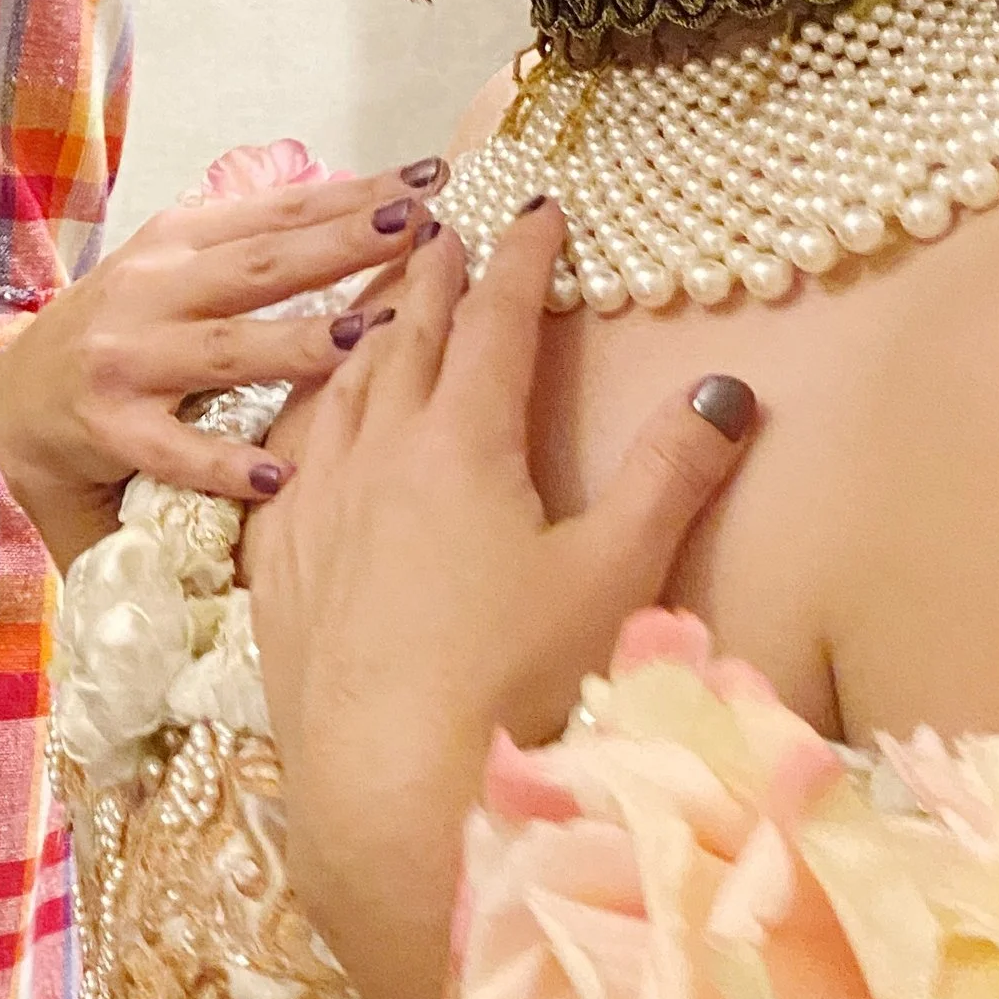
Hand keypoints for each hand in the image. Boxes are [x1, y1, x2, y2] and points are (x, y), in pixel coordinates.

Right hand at [0, 158, 447, 567]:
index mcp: (178, 242)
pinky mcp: (108, 427)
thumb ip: (253, 241)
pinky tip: (276, 475)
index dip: (353, 194)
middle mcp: (151, 289)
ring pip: (224, 348)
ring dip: (297, 342)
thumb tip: (365, 205)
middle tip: (415, 228)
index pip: (279, 212)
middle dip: (341, 243)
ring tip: (367, 337)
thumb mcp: (178, 269)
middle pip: (261, 264)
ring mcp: (127, 357)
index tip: (429, 178)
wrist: (23, 398)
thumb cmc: (127, 330)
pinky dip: (223, 462)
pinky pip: (173, 448)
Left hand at [249, 199, 756, 998]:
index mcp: (462, 444)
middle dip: (426, 280)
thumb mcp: (617, 576)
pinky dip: (304, 419)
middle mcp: (376, 456)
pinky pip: (284, 461)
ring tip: (370, 309)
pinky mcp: (275, 566)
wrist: (389, 788)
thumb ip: (671, 476)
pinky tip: (304, 430)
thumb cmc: (518, 684)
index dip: (518, 262)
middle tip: (436, 230)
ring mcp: (314, 509)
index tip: (533, 210)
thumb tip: (724, 391)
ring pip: (335, 394)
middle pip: (401, 342)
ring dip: (358, 339)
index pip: (494, 323)